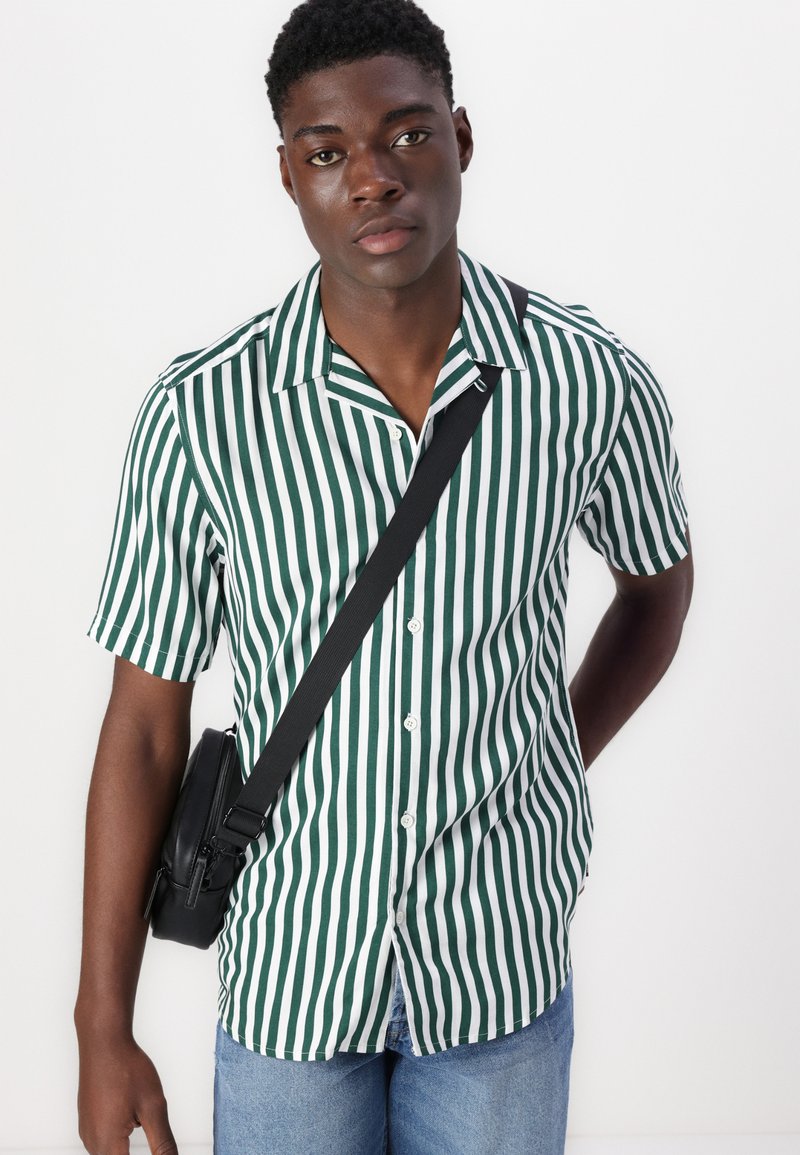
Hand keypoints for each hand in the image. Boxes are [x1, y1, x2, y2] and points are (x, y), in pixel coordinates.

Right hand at [77, 1034, 178, 1154]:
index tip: (160, 1151)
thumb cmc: (126, 1069)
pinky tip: (132, 1116)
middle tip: (148, 1125)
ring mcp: (87, 1133)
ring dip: (127, 1149)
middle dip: (137, 1153)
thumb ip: (163, 1143)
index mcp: (108, 1144)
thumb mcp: (153, 1107)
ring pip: (111, 1153)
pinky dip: (120, 1138)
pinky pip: (104, 1142)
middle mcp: (93, 1143)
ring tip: (140, 1118)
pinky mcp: (87, 1123)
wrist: (103, 1042)